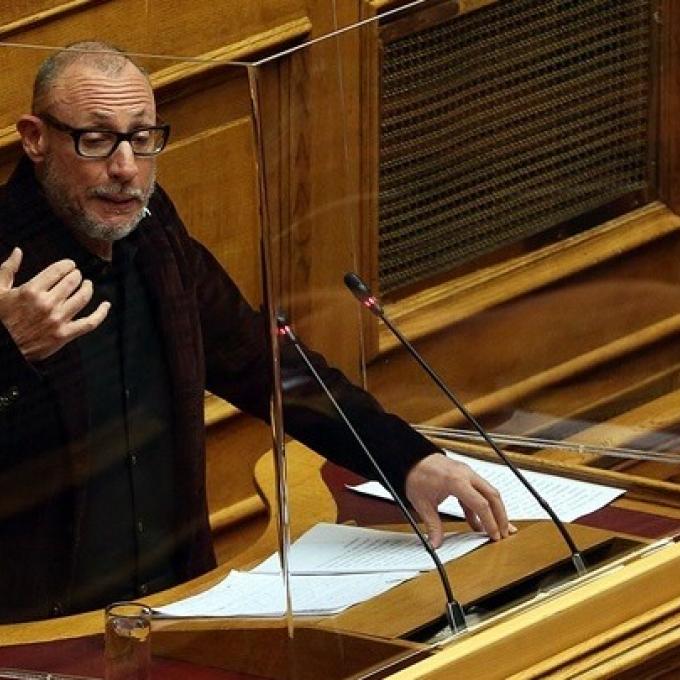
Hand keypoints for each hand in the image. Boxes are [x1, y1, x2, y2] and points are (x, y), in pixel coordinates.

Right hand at [0, 247, 109, 361]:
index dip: (68, 265)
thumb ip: (8, 270)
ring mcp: (57, 319)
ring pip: (82, 298)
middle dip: (77, 275)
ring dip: (88, 288)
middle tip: (77, 275)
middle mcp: (47, 303)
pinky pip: (90, 322)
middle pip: (72, 282)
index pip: (58, 270)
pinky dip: (101, 313)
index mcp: (31, 291)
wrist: (3, 348)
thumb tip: (18, 251)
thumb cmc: (0, 319)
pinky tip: (106, 305)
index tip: (70, 265)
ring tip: (88, 285)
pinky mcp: (65, 334)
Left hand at [405, 453, 513, 547]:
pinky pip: (478, 491)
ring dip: (494, 510)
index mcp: (456, 481)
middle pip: (493, 496)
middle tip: (504, 533)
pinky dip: (480, 506)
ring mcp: (467, 473)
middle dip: (501, 516)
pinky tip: (477, 522)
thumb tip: (435, 543)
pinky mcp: (465, 475)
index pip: (481, 504)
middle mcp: (465, 474)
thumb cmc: (415, 475)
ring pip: (489, 492)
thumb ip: (432, 525)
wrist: (410, 458)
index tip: (494, 535)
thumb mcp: (422, 503)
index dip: (490, 522)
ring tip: (496, 529)